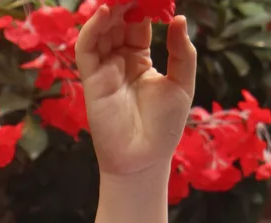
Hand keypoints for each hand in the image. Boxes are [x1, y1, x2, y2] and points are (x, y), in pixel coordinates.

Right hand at [76, 5, 196, 178]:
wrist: (144, 159)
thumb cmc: (165, 127)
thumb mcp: (182, 85)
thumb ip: (182, 53)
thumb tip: (180, 19)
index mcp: (140, 60)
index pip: (139, 23)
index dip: (145, 6)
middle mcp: (119, 60)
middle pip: (118, 21)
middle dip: (126, 2)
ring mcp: (104, 67)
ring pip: (101, 28)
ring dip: (111, 9)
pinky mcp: (91, 78)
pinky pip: (87, 47)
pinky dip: (93, 27)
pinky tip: (106, 12)